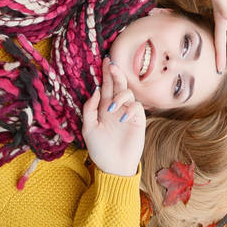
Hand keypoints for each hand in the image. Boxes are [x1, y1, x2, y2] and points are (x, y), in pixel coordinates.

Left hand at [82, 59, 145, 175]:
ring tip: (112, 107)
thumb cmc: (100, 149)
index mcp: (103, 108)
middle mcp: (116, 107)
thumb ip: (90, 109)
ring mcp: (128, 112)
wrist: (114, 166)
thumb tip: (96, 90)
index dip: (106, 74)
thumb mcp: (88, 129)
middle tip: (111, 64)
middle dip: (115, 74)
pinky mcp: (138, 120)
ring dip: (120, 95)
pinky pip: (137, 107)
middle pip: (118, 85)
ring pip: (128, 93)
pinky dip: (130, 109)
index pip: (106, 86)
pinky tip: (123, 117)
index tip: (105, 60)